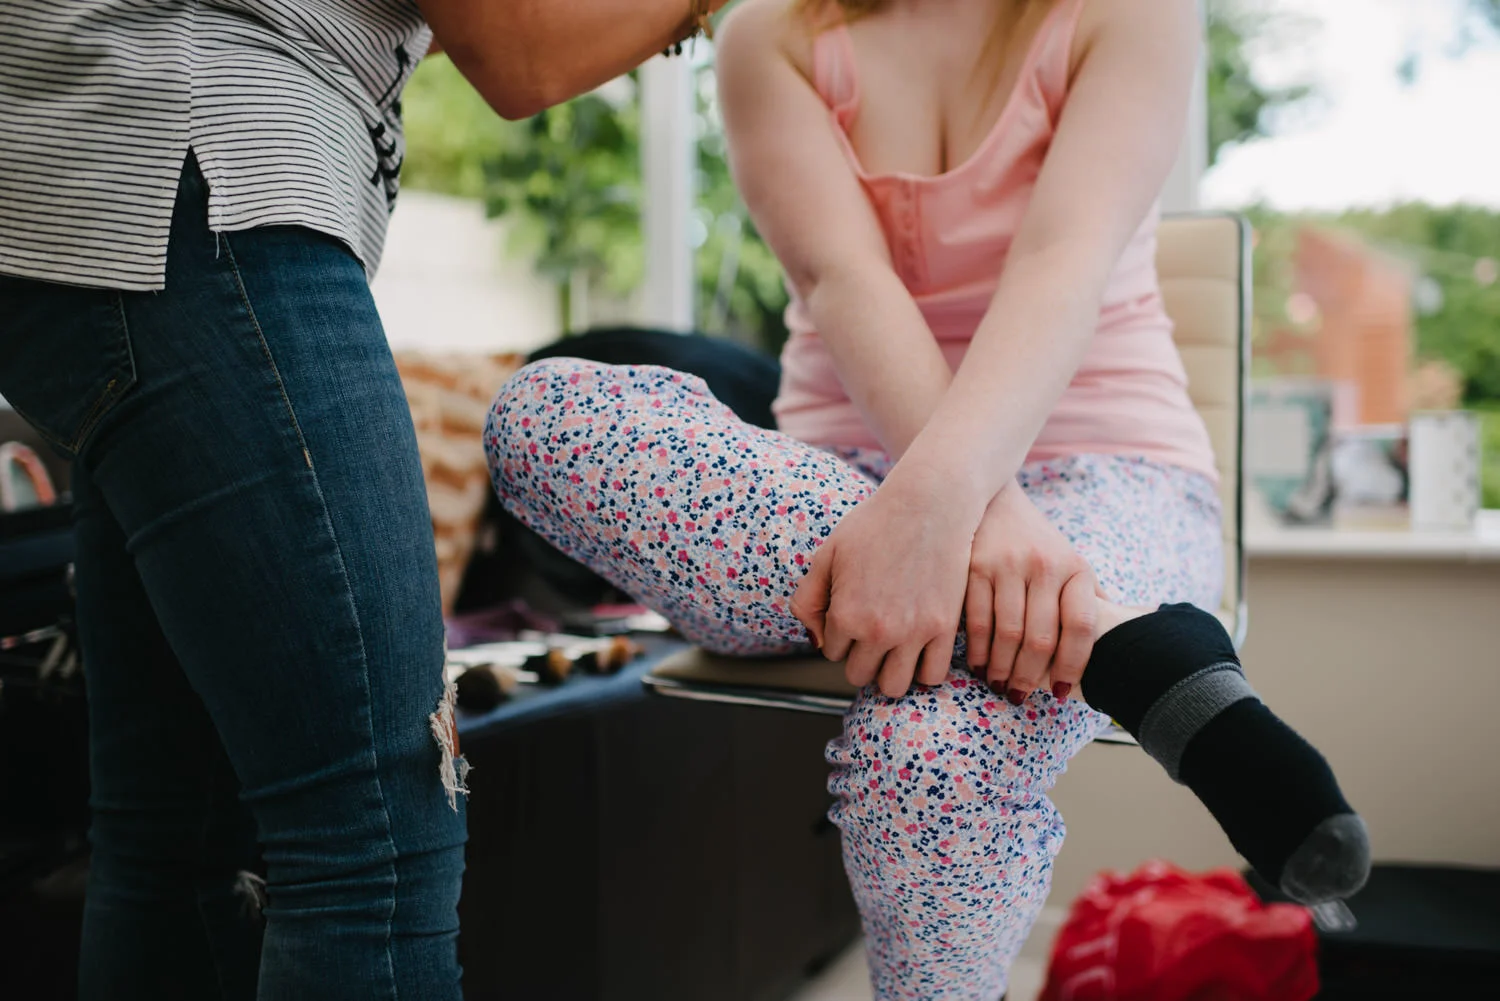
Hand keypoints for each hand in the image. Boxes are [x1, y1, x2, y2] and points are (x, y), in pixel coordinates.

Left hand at [792, 478, 977, 697]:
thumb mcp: (827, 555)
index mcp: (846, 615)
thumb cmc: (875, 524)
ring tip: (892, 648)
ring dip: (889, 671)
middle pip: (859, 675)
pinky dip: (923, 670)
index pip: (831, 652)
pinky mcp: (944, 629)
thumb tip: (816, 641)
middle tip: (870, 632)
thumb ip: (808, 601)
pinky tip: (919, 649)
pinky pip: (932, 675)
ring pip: (894, 687)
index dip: (838, 634)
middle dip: (860, 657)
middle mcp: (878, 631)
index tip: (851, 613)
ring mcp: (914, 633)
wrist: (929, 504)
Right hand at [964, 484, 1099, 701]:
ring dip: (1001, 668)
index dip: (1072, 665)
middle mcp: (1045, 565)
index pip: (1081, 627)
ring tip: (998, 684)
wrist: (994, 499)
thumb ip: (1089, 598)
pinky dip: (977, 650)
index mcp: (1076, 569)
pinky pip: (976, 619)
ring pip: (1007, 633)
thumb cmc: (1036, 541)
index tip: (1060, 691)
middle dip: (1029, 676)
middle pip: (1041, 637)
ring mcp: (1008, 564)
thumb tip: (1124, 631)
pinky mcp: (974, 565)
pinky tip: (978, 663)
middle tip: (1019, 695)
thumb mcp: (1070, 561)